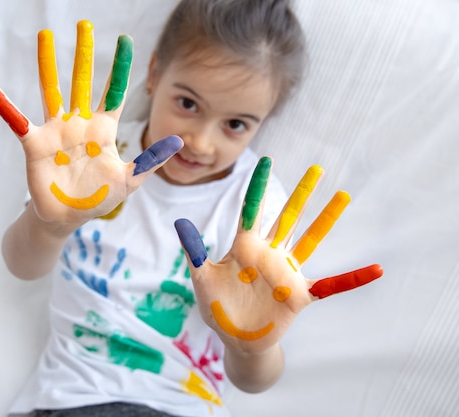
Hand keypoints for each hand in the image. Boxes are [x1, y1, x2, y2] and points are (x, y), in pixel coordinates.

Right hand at [0, 21, 181, 230]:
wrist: (67, 218)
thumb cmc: (98, 199)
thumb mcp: (129, 180)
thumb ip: (150, 160)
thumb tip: (179, 142)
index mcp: (103, 130)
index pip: (113, 92)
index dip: (119, 67)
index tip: (124, 40)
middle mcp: (79, 124)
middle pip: (82, 81)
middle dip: (83, 54)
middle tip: (84, 24)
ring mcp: (56, 131)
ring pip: (51, 90)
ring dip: (47, 63)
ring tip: (45, 35)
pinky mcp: (35, 144)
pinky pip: (16, 119)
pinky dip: (2, 101)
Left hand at [175, 157, 382, 353]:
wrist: (235, 339)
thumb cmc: (217, 307)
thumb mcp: (202, 279)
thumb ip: (194, 251)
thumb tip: (179, 222)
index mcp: (244, 247)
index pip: (253, 210)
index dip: (260, 186)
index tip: (268, 160)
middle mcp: (269, 254)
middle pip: (288, 217)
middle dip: (301, 193)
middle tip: (317, 168)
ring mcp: (287, 273)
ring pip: (310, 240)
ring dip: (326, 219)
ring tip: (343, 196)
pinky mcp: (301, 295)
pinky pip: (332, 285)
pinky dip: (353, 278)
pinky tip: (377, 269)